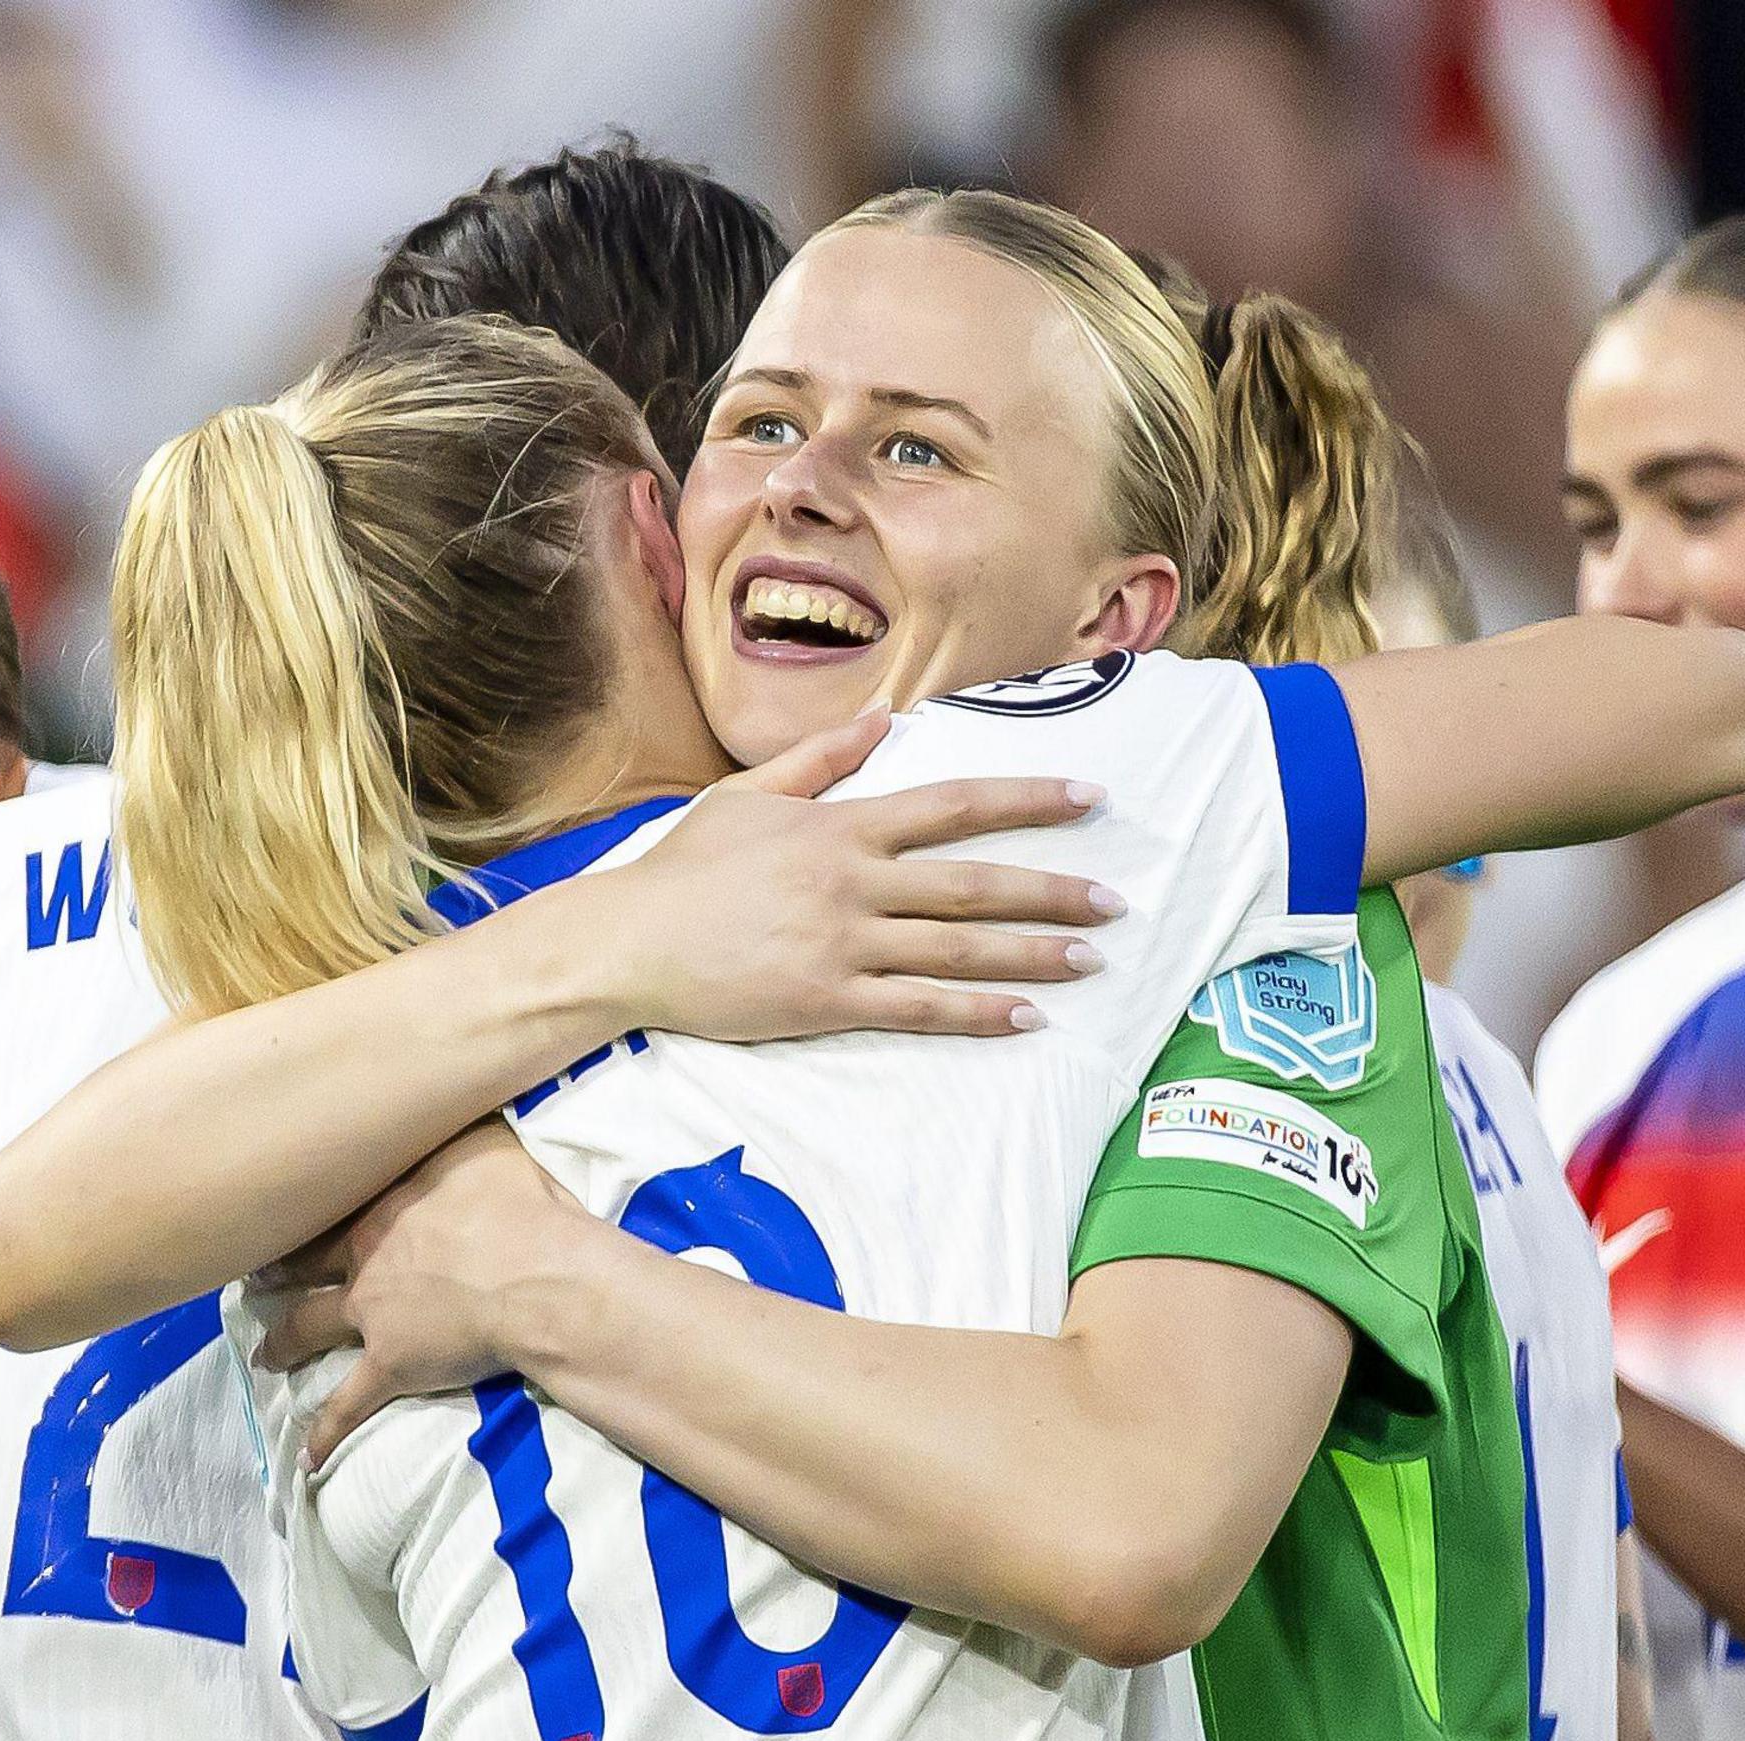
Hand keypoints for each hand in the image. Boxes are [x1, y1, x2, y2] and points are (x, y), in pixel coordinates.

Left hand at [252, 1124, 594, 1465]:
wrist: (537, 1275)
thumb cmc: (522, 1205)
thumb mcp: (487, 1142)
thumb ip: (457, 1128)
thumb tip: (450, 1101)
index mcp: (384, 1203)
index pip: (330, 1201)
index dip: (303, 1208)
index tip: (278, 1205)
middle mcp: (364, 1255)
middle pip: (303, 1261)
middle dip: (275, 1270)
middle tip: (253, 1278)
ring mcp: (370, 1313)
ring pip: (307, 1327)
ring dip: (281, 1342)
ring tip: (261, 1355)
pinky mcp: (389, 1365)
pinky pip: (347, 1406)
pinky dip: (325, 1434)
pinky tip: (308, 1459)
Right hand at [586, 709, 1119, 1043]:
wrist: (628, 942)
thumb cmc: (684, 869)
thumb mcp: (749, 795)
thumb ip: (821, 759)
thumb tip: (884, 717)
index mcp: (841, 826)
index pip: (954, 805)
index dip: (1027, 802)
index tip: (1089, 800)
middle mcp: (854, 882)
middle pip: (974, 882)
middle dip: (1053, 889)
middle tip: (1116, 901)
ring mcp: (843, 944)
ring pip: (958, 948)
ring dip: (1032, 954)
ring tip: (1091, 960)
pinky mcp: (826, 1000)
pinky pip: (918, 1008)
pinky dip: (976, 1012)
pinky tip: (1026, 1018)